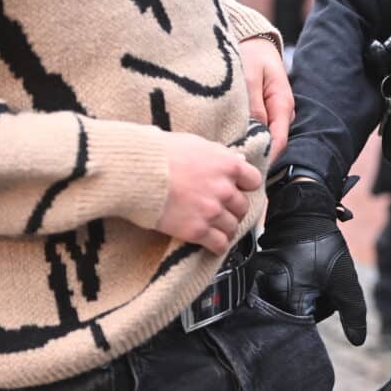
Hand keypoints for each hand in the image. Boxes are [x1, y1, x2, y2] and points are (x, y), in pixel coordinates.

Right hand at [155, 132, 262, 254]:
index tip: (238, 189)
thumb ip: (219, 155)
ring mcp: (212, 211)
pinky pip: (219, 244)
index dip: (245, 186)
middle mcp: (224, 189)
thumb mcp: (195, 144)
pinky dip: (217, 246)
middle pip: (243, 207)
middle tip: (222, 210)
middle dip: (233, 209)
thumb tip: (238, 162)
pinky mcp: (197, 230)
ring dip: (226, 228)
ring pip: (233, 227)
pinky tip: (212, 244)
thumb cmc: (159, 154)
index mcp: (227, 165)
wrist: (137, 172)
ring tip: (216, 228)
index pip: (254, 181)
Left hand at [238, 37, 293, 160]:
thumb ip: (252, 105)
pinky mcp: (263, 113)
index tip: (245, 168)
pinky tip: (228, 141)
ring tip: (226, 155)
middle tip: (230, 164)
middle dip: (254, 154)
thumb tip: (252, 132)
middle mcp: (281, 113)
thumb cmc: (251, 54)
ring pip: (263, 138)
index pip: (279, 141)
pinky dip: (244, 136)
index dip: (265, 157)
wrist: (253, 41)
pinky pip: (256, 130)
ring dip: (247, 145)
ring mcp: (273, 114)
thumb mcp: (249, 76)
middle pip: (271, 144)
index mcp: (283, 104)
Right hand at [250, 180, 366, 344]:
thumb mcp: (345, 280)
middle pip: (295, 315)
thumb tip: (358, 342)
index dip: (322, 311)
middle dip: (313, 303)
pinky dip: (293, 283)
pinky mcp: (259, 275)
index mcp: (287, 302)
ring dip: (303, 293)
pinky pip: (278, 289)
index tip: (327, 293)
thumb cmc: (325, 246)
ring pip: (288, 302)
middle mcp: (267, 297)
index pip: (305, 326)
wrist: (303, 212)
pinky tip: (302, 268)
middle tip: (320, 279)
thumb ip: (353, 314)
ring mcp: (261, 285)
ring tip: (311, 271)